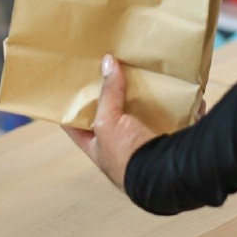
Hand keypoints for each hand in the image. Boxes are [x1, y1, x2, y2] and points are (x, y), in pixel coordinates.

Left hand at [63, 55, 159, 190]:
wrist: (166, 174)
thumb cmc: (128, 155)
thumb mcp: (107, 123)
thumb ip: (108, 94)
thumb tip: (108, 61)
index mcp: (98, 147)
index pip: (76, 126)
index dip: (71, 107)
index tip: (70, 85)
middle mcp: (119, 146)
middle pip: (109, 115)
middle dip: (109, 95)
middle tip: (105, 69)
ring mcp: (142, 141)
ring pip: (136, 112)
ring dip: (137, 95)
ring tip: (133, 69)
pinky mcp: (164, 135)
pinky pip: (163, 113)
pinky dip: (164, 100)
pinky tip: (162, 82)